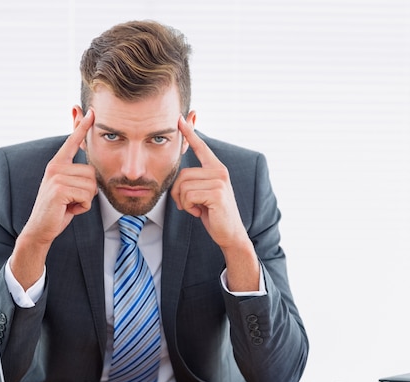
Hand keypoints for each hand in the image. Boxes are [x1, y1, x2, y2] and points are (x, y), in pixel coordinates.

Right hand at [22, 109, 96, 245]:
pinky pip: (87, 197)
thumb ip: (77, 175)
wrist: (41, 228)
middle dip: (88, 191)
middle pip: (92, 173)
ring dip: (85, 200)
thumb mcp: (69, 188)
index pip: (72, 142)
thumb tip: (91, 167)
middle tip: (72, 199)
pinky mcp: (59, 189)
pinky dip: (82, 207)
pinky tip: (68, 209)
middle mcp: (55, 167)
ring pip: (91, 186)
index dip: (82, 126)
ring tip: (69, 204)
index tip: (91, 111)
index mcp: (57, 164)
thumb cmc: (58, 209)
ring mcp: (56, 177)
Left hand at [171, 115, 248, 249]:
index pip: (201, 147)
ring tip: (196, 208)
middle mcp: (220, 171)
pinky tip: (200, 212)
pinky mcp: (217, 193)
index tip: (180, 119)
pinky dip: (189, 207)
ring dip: (184, 202)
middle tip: (188, 205)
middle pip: (182, 174)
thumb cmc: (214, 214)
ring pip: (184, 186)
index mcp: (216, 169)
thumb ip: (195, 181)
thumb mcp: (203, 194)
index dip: (190, 133)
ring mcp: (220, 181)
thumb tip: (179, 175)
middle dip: (179, 193)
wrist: (230, 233)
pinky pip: (188, 196)